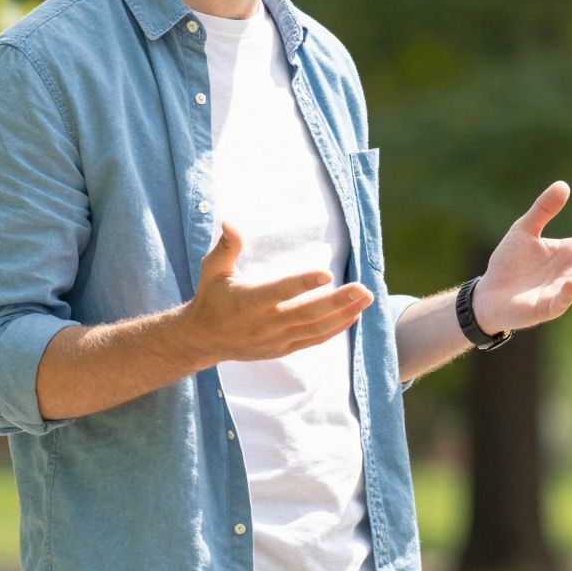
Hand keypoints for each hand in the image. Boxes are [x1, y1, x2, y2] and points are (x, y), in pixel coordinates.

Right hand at [180, 223, 373, 363]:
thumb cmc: (211, 297)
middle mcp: (265, 323)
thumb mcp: (213, 270)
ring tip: (367, 298)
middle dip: (338, 301)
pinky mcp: (283, 348)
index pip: (280, 291)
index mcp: (249, 301)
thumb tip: (230, 221)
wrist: (204, 339)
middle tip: (363, 288)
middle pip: (307, 313)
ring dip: (344, 314)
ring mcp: (276, 339)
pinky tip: (354, 315)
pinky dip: (335, 329)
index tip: (327, 274)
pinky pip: (314, 340)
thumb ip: (226, 247)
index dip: (303, 283)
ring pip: (316, 328)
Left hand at [475, 181, 571, 332]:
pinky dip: (566, 294)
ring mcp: (562, 291)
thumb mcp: (525, 229)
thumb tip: (564, 184)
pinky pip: (560, 302)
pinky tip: (570, 284)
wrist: (488, 293)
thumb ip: (544, 209)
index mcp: (571, 252)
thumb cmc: (509, 262)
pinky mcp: (546, 307)